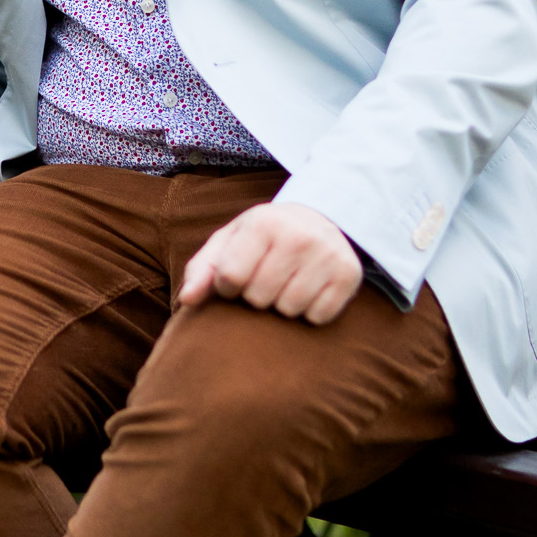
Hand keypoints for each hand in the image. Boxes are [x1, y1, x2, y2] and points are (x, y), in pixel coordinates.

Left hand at [176, 202, 362, 325]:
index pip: (230, 278)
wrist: (317, 219)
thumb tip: (187, 300)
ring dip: (282, 305)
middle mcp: (299, 235)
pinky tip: (308, 289)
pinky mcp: (350, 275)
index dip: (227, 287)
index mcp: (263, 223)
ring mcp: (328, 254)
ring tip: (285, 283)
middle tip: (265, 278)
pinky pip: (319, 317)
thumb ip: (202, 271)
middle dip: (255, 296)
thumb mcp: (228, 243)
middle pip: (259, 298)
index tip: (235, 279)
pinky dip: (309, 311)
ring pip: (290, 310)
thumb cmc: (261, 238)